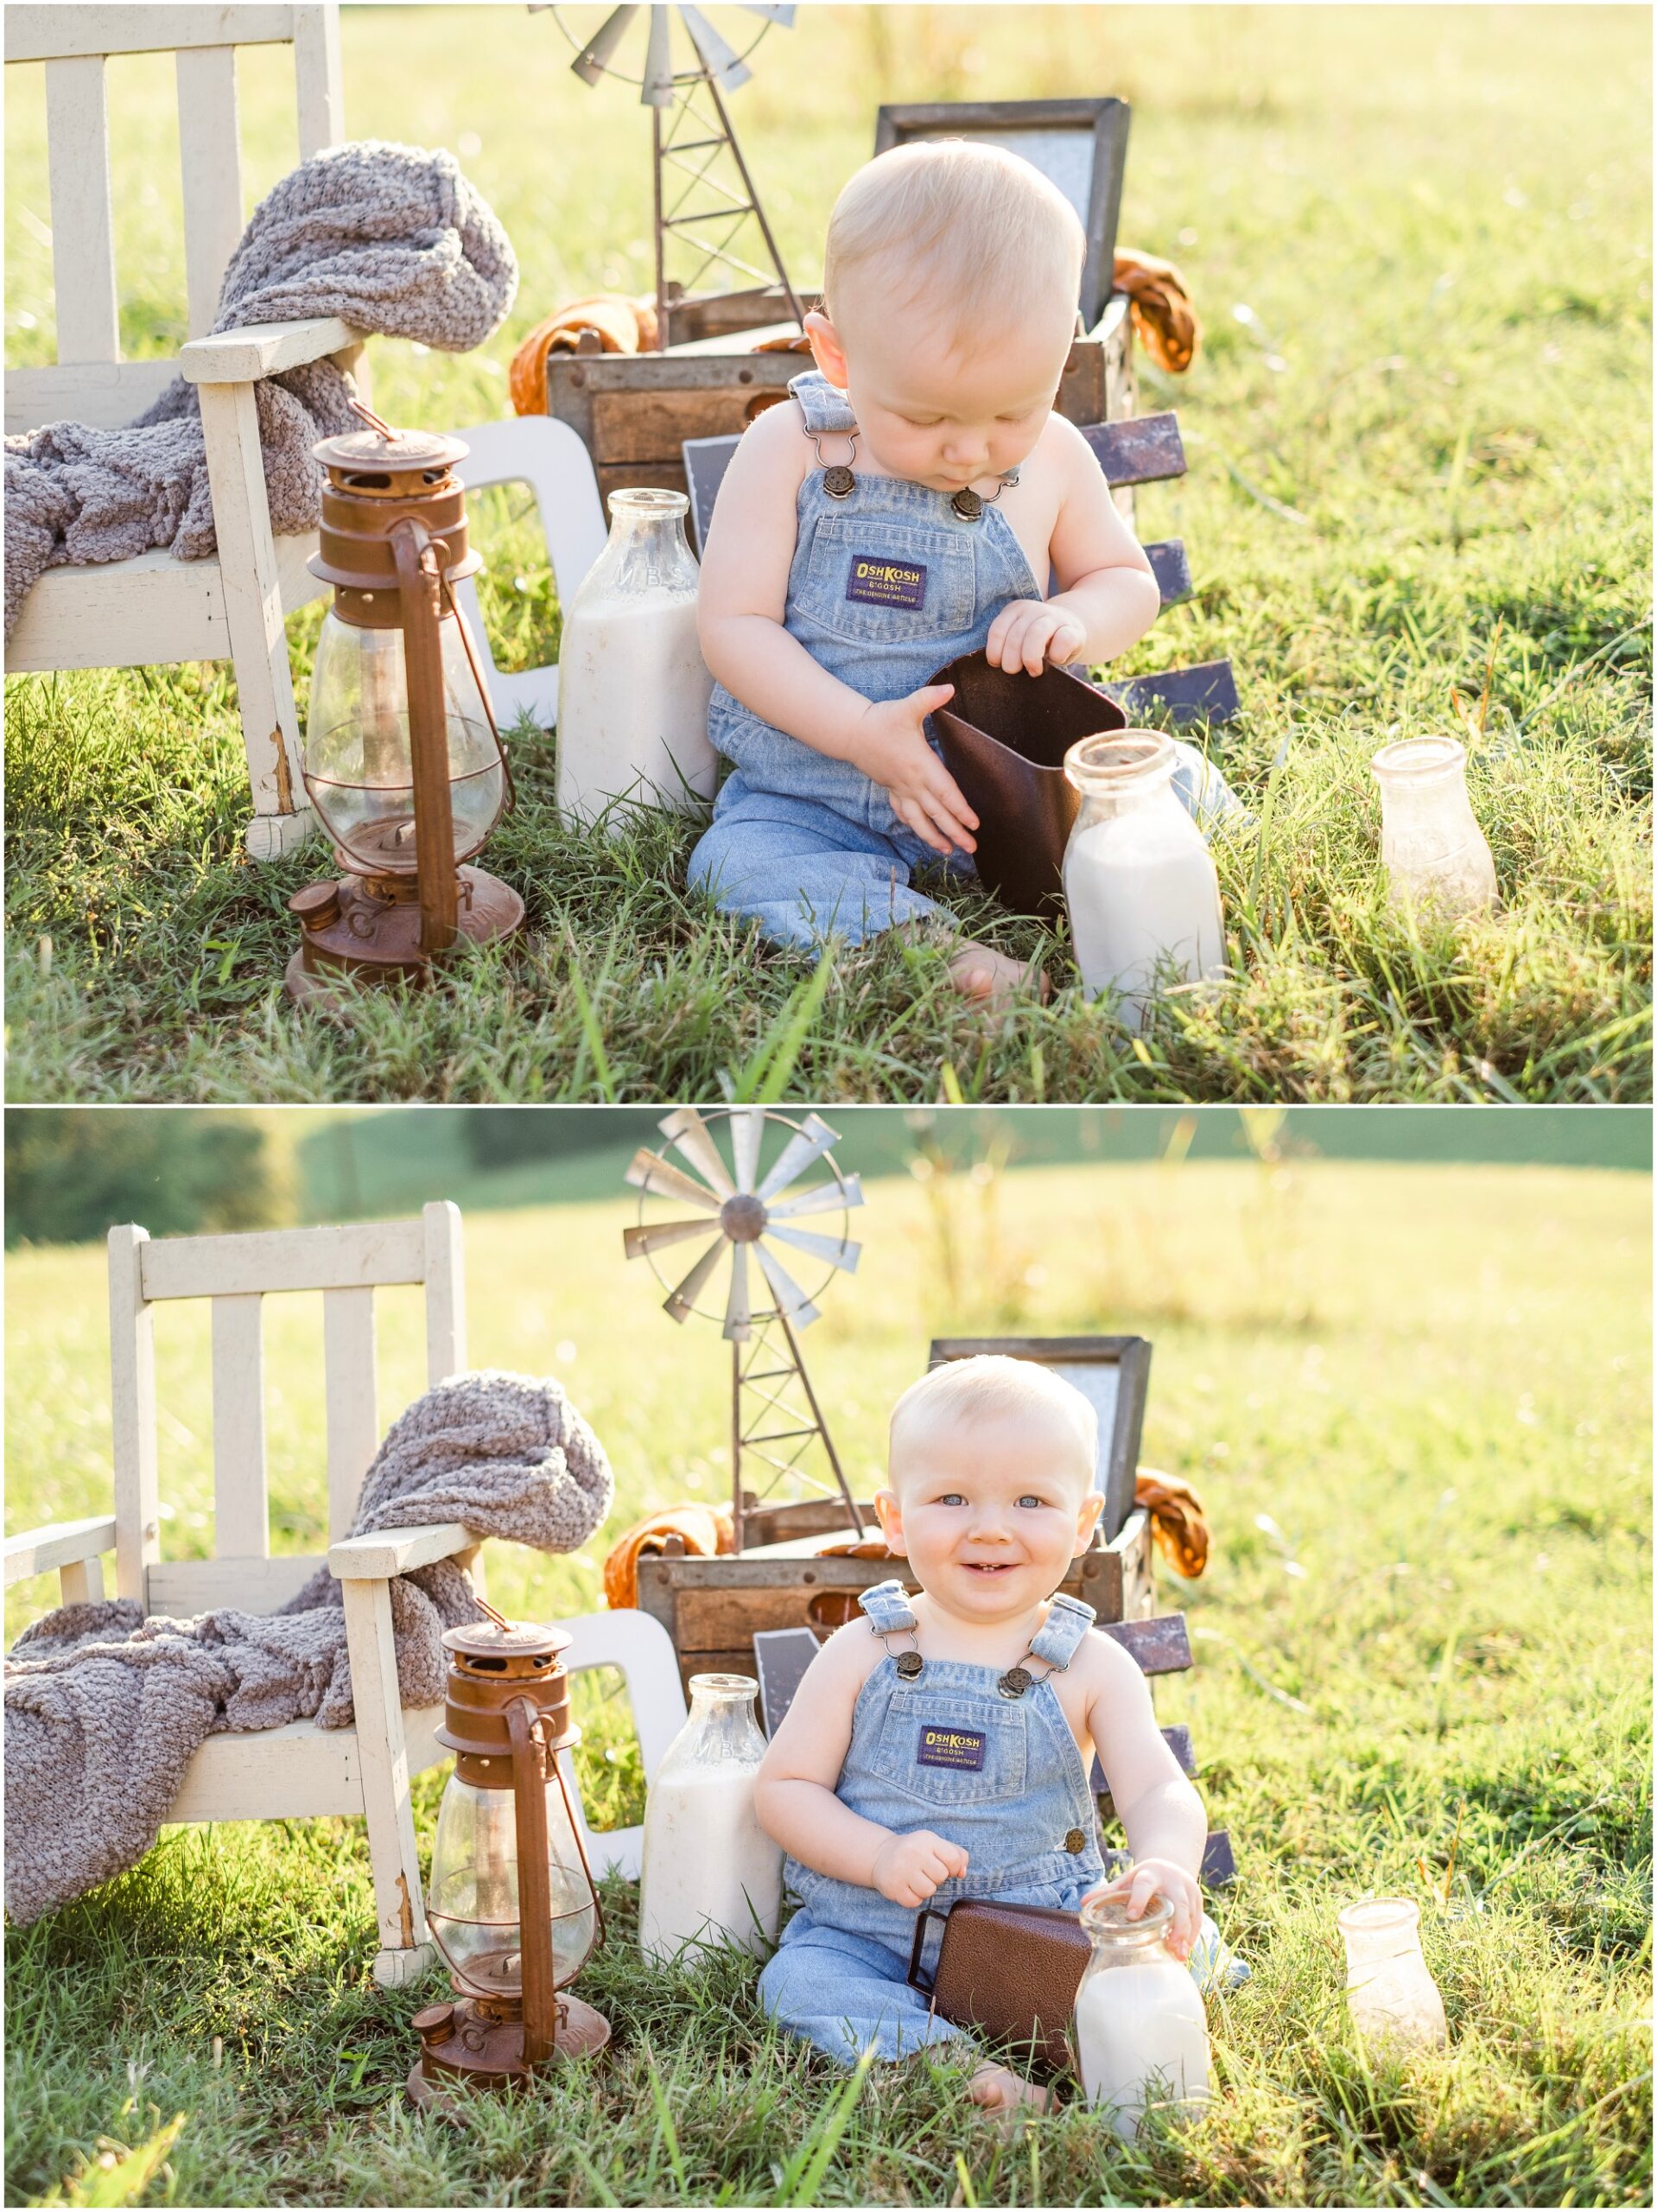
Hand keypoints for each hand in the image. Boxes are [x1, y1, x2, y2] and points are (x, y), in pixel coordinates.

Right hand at [852, 684, 977, 856]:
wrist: (853, 732)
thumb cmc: (882, 720)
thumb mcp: (907, 707)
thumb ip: (929, 698)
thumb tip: (949, 688)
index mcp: (922, 767)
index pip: (946, 793)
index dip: (960, 810)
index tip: (974, 824)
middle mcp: (912, 783)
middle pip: (937, 814)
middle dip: (955, 832)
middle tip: (972, 848)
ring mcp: (901, 789)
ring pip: (919, 821)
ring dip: (934, 837)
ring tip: (949, 852)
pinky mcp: (892, 790)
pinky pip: (904, 813)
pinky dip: (914, 826)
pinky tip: (922, 833)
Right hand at [870, 1828, 969, 1906]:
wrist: (882, 1854)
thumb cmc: (916, 1851)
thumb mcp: (936, 1844)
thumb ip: (957, 1855)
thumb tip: (962, 1873)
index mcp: (927, 1839)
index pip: (954, 1859)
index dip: (953, 1868)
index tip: (944, 1867)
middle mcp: (913, 1852)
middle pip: (941, 1876)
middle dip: (937, 1878)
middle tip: (926, 1872)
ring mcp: (901, 1869)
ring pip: (929, 1891)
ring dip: (925, 1889)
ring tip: (916, 1880)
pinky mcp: (893, 1886)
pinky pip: (915, 1902)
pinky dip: (914, 1898)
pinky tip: (907, 1886)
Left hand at [985, 599, 1087, 675]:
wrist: (1070, 630)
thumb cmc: (1037, 642)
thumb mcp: (1018, 638)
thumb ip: (1006, 645)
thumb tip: (996, 665)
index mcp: (1015, 610)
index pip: (998, 630)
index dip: (994, 652)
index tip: (998, 664)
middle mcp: (1033, 609)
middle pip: (1015, 636)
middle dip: (1012, 661)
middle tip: (1015, 670)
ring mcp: (1055, 617)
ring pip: (1037, 634)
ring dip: (1031, 658)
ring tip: (1033, 671)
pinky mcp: (1074, 630)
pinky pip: (1063, 641)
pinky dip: (1057, 655)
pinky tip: (1055, 660)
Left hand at [1083, 1857, 1201, 1962]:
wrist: (1171, 1865)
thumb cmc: (1144, 1878)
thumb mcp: (1127, 1880)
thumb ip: (1108, 1892)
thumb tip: (1082, 1903)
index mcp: (1151, 1873)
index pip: (1145, 1885)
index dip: (1138, 1900)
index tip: (1131, 1916)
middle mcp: (1173, 1882)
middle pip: (1178, 1903)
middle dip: (1177, 1924)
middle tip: (1170, 1945)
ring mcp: (1188, 1892)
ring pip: (1190, 1915)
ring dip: (1186, 1936)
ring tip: (1179, 1956)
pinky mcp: (1198, 1903)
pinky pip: (1197, 1922)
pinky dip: (1191, 1938)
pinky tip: (1183, 1953)